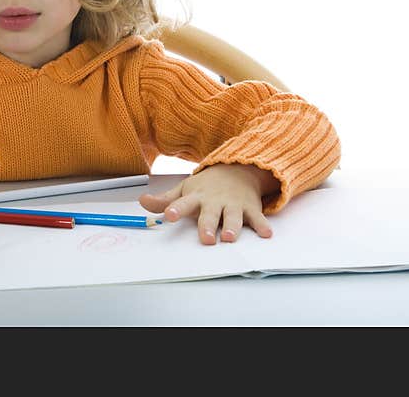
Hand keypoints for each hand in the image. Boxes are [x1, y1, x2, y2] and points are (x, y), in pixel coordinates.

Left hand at [138, 164, 276, 244]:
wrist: (236, 169)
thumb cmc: (206, 185)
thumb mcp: (184, 190)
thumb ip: (164, 200)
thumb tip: (142, 202)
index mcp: (196, 197)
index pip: (183, 203)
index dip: (175, 209)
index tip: (169, 216)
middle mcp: (214, 201)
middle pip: (209, 215)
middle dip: (207, 226)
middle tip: (206, 239)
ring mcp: (233, 204)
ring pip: (232, 217)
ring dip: (232, 227)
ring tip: (230, 238)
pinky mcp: (250, 208)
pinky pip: (257, 218)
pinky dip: (262, 226)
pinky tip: (266, 234)